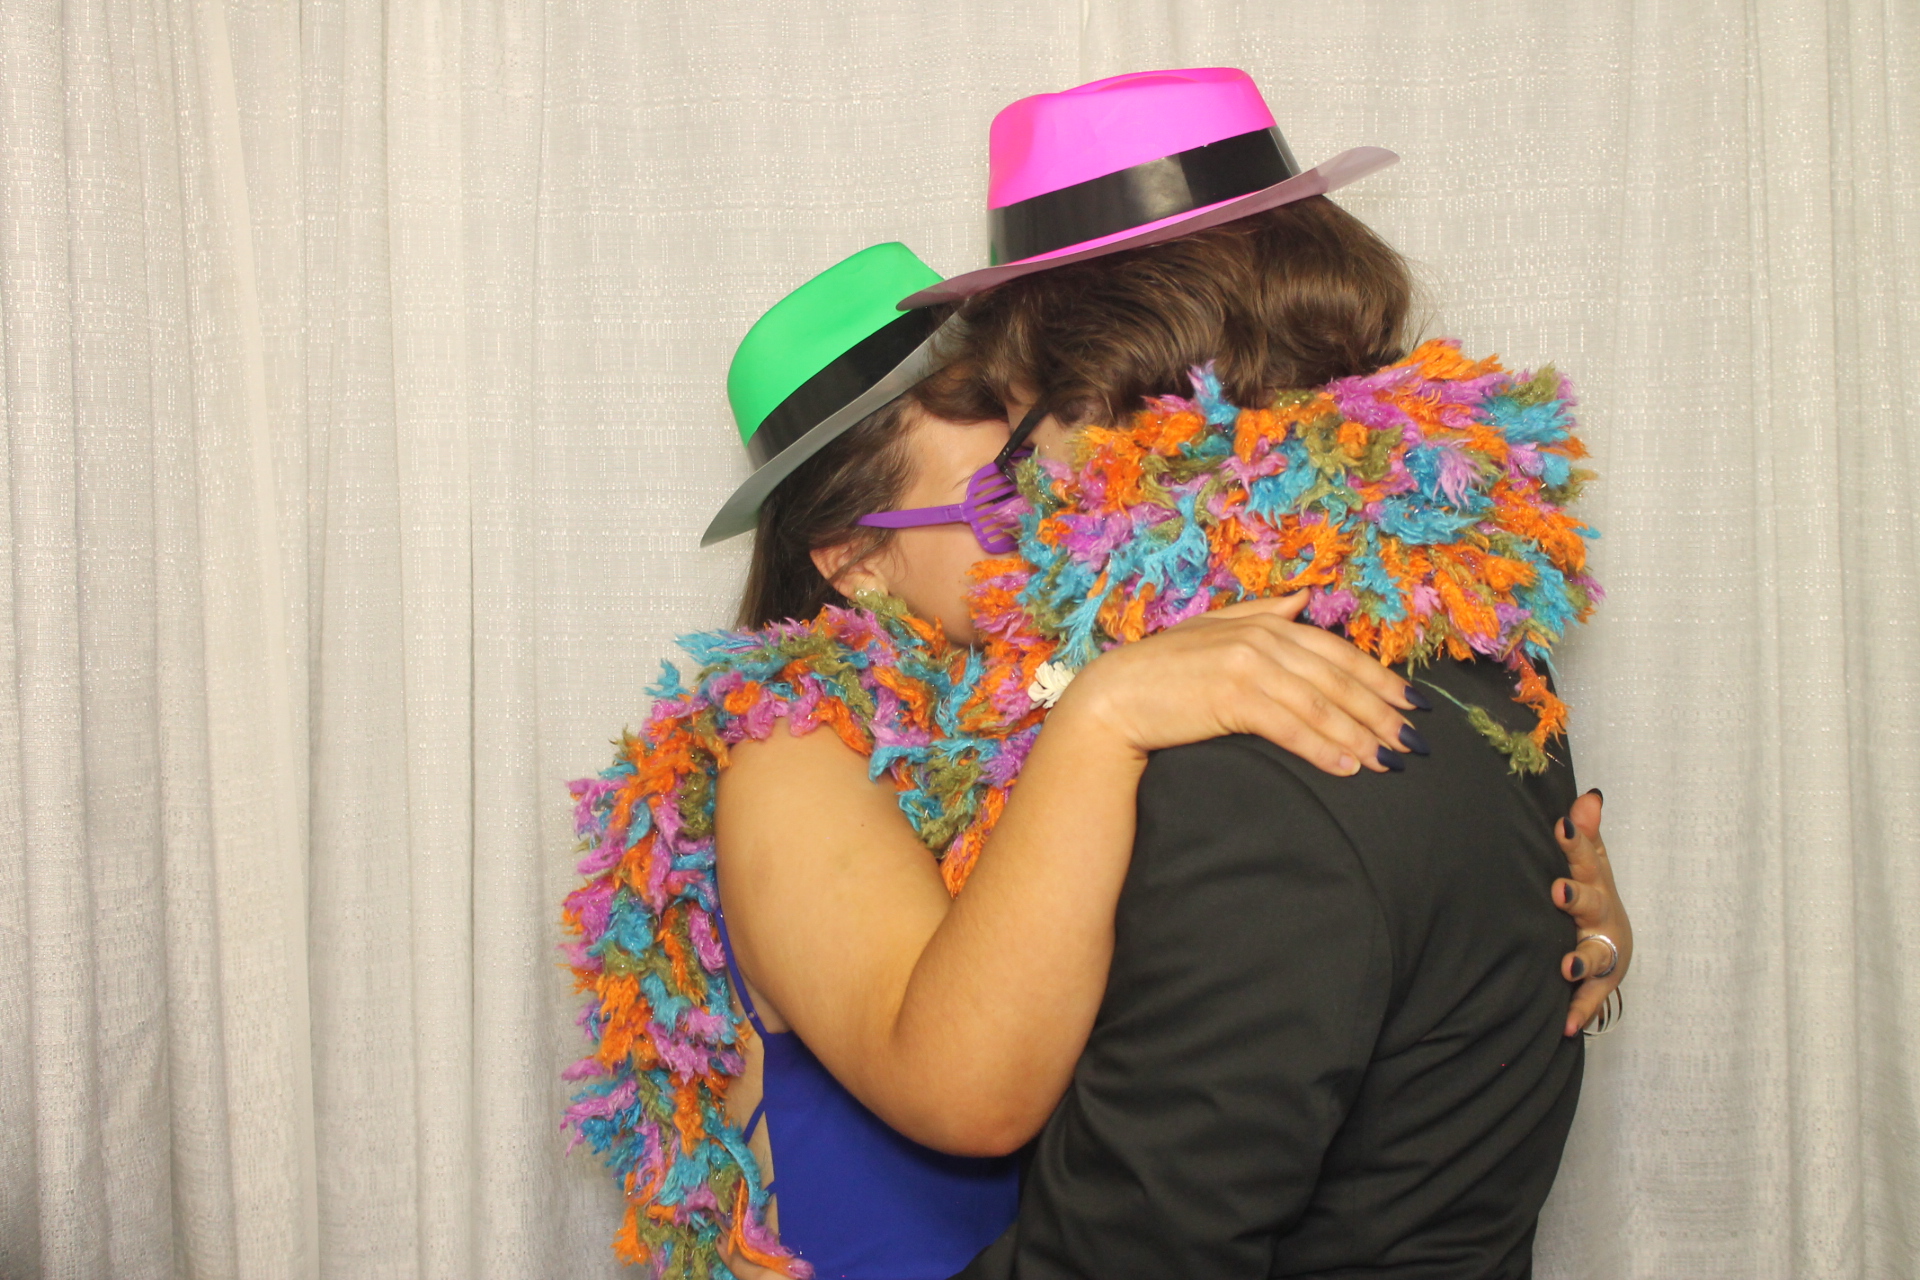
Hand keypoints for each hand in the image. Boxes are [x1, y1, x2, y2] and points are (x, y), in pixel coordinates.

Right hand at [1059, 594, 1424, 776]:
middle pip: (1337, 679)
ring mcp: (1246, 666)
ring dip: (1359, 735)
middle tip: (1412, 742)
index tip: (1411, 704)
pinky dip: (1322, 748)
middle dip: (1380, 712)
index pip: (1336, 653)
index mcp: (1264, 624)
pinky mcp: (1230, 698)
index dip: (1379, 678)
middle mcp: (1260, 639)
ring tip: (1388, 761)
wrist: (1112, 698)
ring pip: (1320, 704)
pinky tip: (1347, 768)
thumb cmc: (1161, 671)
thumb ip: (1260, 613)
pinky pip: (1289, 726)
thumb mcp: (1212, 631)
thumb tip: (1305, 600)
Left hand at [1552, 789, 1631, 1036]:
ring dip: (1581, 959)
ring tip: (1566, 964)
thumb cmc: (1594, 894)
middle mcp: (1602, 916)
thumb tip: (1589, 796)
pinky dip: (1579, 1010)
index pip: (1586, 859)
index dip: (1575, 843)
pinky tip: (1564, 1024)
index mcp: (1595, 883)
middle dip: (1577, 897)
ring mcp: (1603, 949)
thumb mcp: (1593, 863)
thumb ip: (1586, 834)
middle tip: (1558, 892)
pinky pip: (1591, 997)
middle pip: (1592, 903)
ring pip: (1595, 954)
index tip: (1560, 827)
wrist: (1614, 942)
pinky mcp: (1601, 982)